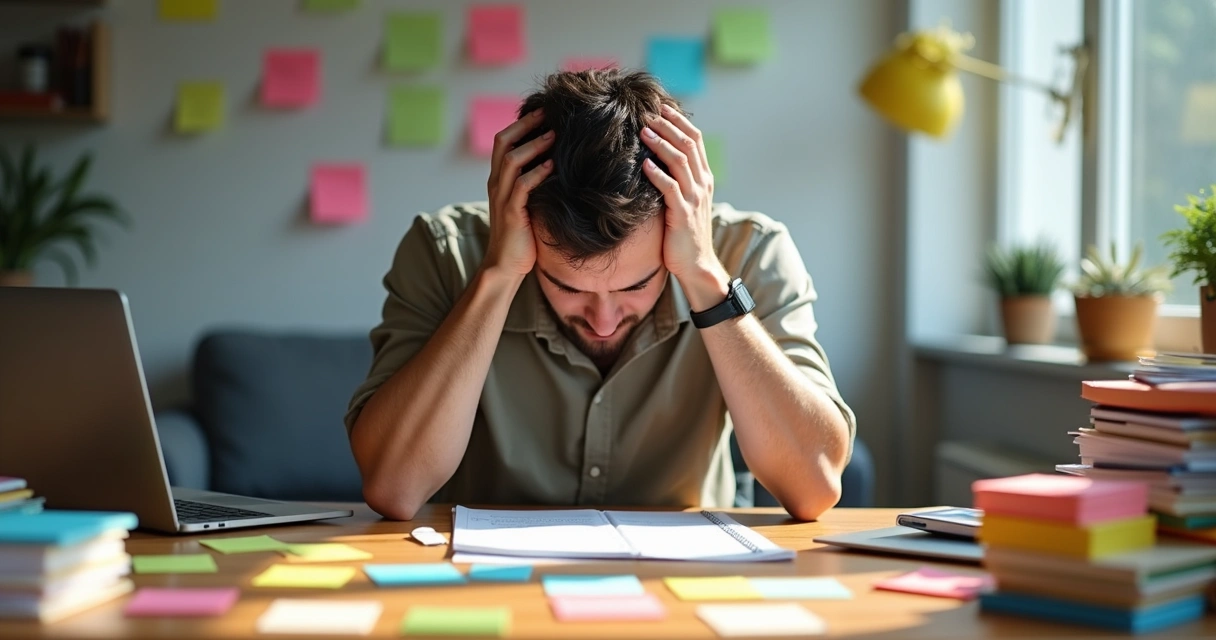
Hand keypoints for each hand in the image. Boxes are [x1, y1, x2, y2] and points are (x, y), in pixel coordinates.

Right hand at [483, 109, 554, 276]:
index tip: (543, 111)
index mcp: (498, 178)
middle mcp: (496, 183)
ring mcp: (501, 197)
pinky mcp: (511, 213)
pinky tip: (552, 165)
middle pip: (503, 143)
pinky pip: (521, 187)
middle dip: (526, 125)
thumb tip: (557, 161)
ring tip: (554, 135)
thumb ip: (532, 182)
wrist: (505, 265)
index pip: (502, 141)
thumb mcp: (525, 201)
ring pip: (511, 161)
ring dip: (533, 146)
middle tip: (548, 113)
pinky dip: (537, 173)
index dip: (520, 123)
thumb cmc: (521, 233)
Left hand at [640, 104, 729, 309]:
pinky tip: (644, 164)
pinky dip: (657, 174)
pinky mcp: (683, 215)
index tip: (662, 106)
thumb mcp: (685, 201)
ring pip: (681, 162)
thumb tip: (655, 157)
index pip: (696, 140)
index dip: (680, 121)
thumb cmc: (684, 232)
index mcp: (704, 178)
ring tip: (644, 131)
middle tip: (649, 112)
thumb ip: (677, 179)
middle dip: (669, 126)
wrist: (696, 264)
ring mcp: (694, 199)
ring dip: (661, 144)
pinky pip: (671, 189)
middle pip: (689, 145)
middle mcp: (702, 184)